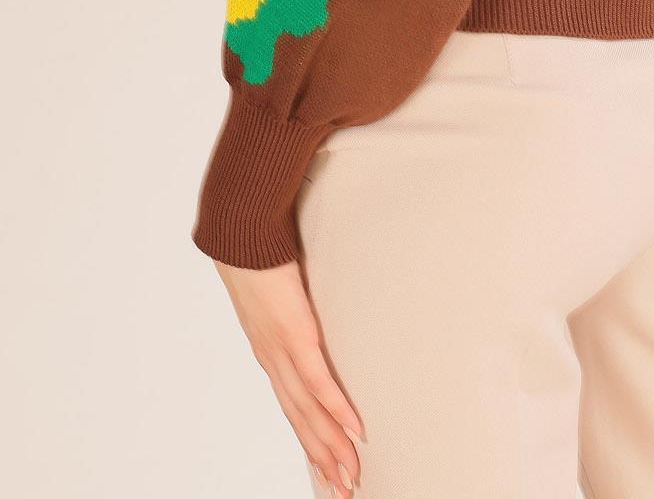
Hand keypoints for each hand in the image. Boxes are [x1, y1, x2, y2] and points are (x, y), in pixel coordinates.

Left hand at [213, 256, 363, 495]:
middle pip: (301, 421)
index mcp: (270, 354)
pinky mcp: (296, 335)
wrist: (243, 236)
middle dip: (324, 457)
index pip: (293, 408)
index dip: (310, 440)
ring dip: (332, 445)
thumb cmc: (260, 256)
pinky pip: (319, 380)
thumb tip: (311, 306)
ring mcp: (283, 352)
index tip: (327, 468)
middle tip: (346, 487)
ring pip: (310, 411)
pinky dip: (337, 407)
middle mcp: (273, 361)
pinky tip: (355, 428)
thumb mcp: (278, 291)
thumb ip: (294, 306)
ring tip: (351, 472)